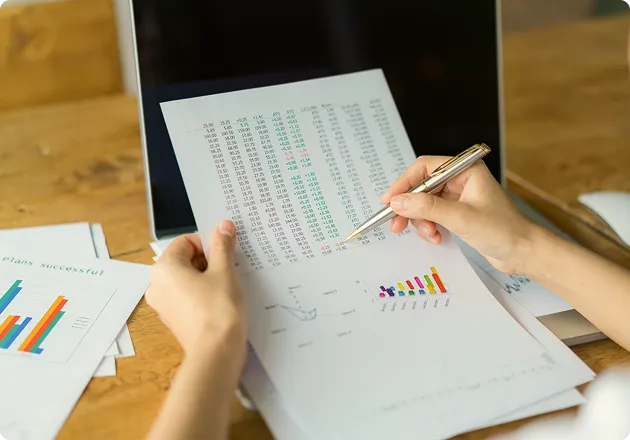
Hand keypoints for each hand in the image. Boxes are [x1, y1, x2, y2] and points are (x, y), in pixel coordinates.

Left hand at [145, 220, 245, 362]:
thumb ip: (222, 246)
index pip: (186, 241)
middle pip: (184, 259)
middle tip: (229, 269)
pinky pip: (186, 296)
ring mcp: (163, 304)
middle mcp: (157, 284)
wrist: (217, 353)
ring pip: (186, 278)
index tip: (226, 252)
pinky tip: (220, 301)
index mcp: (164, 268)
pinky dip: (202, 294)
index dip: (208, 243)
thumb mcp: (224, 271)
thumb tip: (223, 226)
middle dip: (208, 260)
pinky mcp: (173, 318)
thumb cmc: (219, 309)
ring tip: (226, 286)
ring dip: (207, 277)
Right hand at [381, 157, 535, 273]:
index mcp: (465, 170)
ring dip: (421, 221)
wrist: (523, 253)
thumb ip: (427, 207)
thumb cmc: (503, 230)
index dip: (404, 183)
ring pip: (423, 203)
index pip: (425, 168)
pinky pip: (431, 215)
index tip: (390, 201)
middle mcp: (460, 179)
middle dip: (410, 207)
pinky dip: (429, 227)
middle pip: (421, 187)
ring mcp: (458, 197)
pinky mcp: (457, 213)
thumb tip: (397, 202)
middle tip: (396, 224)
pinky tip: (437, 237)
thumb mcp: (461, 218)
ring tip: (431, 234)